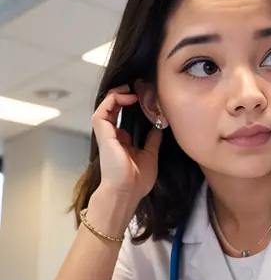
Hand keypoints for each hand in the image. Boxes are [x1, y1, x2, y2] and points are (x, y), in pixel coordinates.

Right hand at [93, 84, 161, 201]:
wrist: (126, 192)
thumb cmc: (137, 180)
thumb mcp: (150, 156)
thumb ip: (152, 141)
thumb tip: (159, 128)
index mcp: (122, 142)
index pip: (122, 118)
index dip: (131, 107)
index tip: (144, 99)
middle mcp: (112, 137)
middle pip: (113, 110)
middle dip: (122, 97)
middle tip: (136, 88)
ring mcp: (106, 135)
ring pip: (105, 108)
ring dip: (116, 95)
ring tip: (130, 89)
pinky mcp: (103, 134)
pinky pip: (102, 112)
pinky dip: (112, 101)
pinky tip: (127, 97)